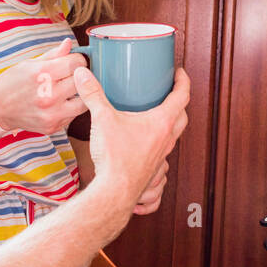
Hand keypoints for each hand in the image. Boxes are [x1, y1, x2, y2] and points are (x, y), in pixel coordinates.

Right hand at [0, 38, 86, 135]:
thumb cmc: (12, 82)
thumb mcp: (29, 64)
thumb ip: (53, 55)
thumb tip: (69, 43)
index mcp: (43, 74)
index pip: (76, 63)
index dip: (78, 60)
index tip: (75, 62)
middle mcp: (49, 95)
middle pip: (82, 81)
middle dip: (80, 76)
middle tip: (73, 76)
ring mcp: (51, 113)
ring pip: (84, 102)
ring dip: (81, 95)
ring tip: (70, 90)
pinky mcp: (52, 126)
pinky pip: (73, 116)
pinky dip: (70, 108)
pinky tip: (60, 103)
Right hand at [72, 67, 188, 215]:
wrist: (114, 193)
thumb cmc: (115, 159)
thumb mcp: (102, 119)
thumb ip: (93, 94)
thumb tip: (83, 74)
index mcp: (161, 123)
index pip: (181, 96)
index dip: (183, 81)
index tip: (179, 73)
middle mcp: (166, 139)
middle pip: (182, 116)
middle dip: (179, 102)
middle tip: (169, 93)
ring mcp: (162, 156)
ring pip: (174, 136)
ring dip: (170, 124)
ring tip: (156, 117)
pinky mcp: (153, 169)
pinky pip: (164, 154)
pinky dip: (159, 145)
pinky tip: (146, 143)